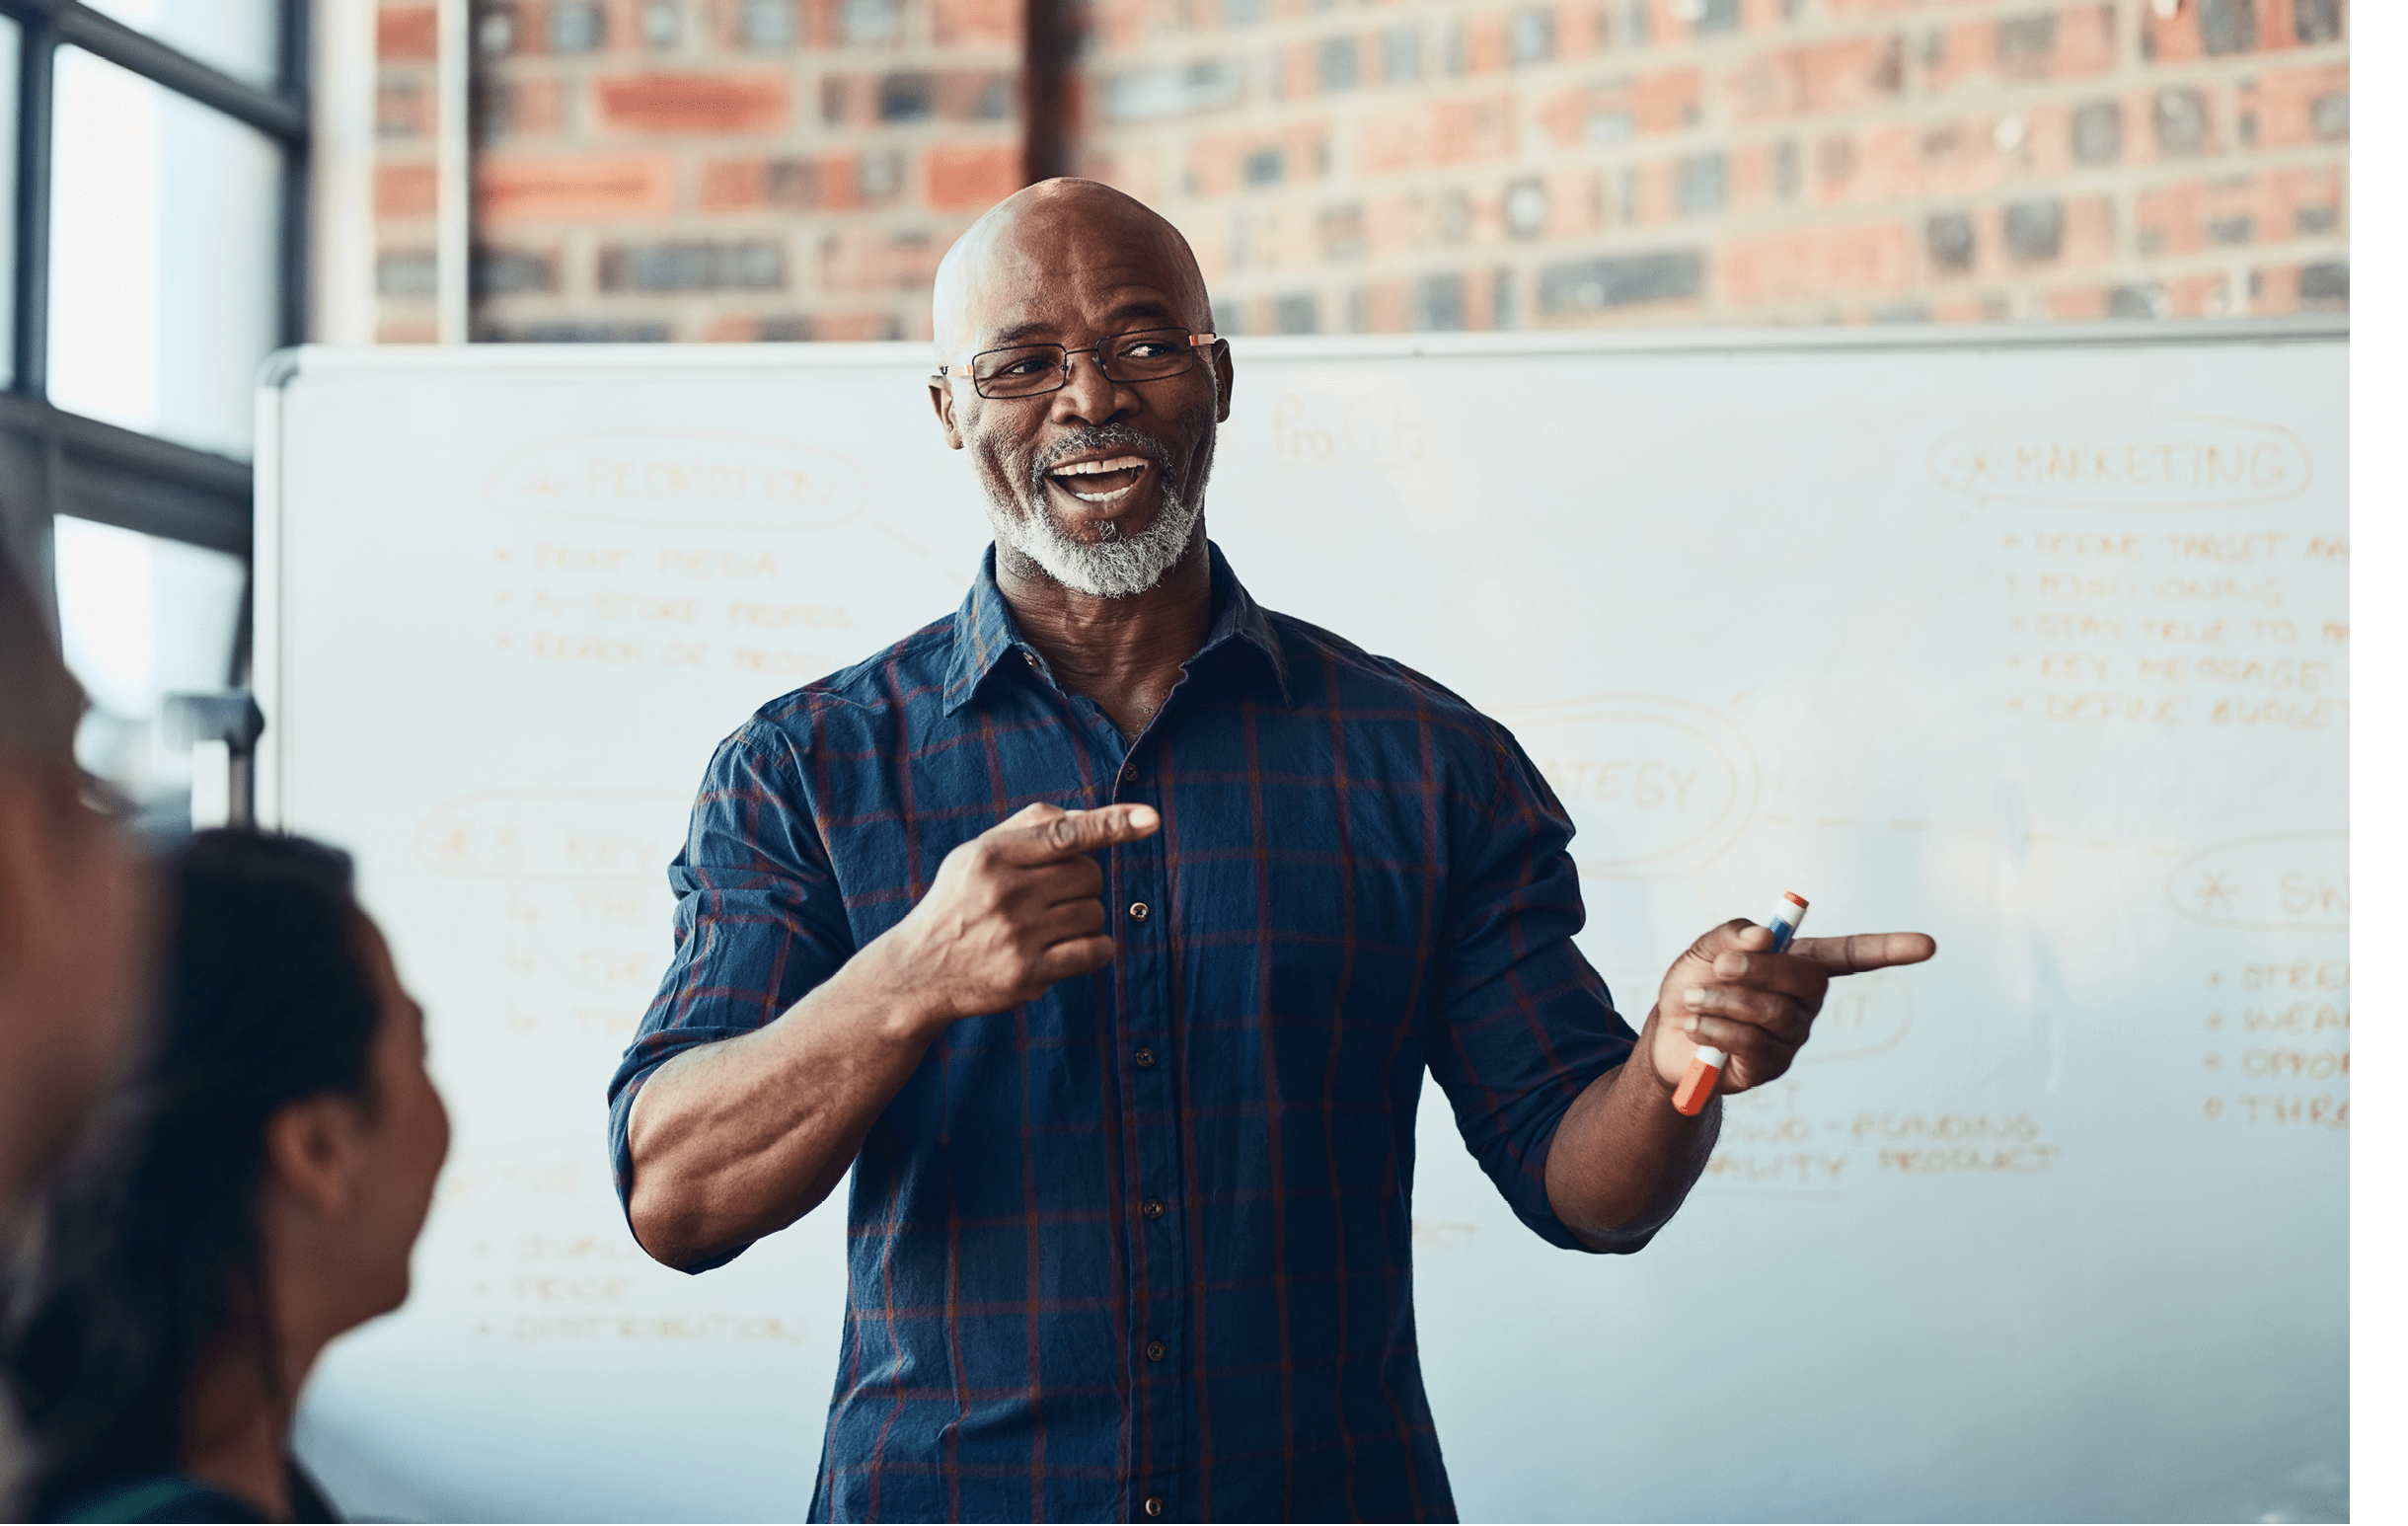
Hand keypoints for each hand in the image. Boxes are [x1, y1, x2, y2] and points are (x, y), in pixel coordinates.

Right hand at [884, 801, 1159, 1026]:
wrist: (918, 970)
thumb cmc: (959, 902)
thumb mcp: (977, 853)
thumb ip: (1031, 828)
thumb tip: (1090, 817)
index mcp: (993, 854)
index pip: (1065, 834)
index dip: (1112, 824)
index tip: (1150, 818)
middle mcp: (1005, 893)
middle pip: (1090, 875)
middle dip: (1083, 883)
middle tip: (1051, 897)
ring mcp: (1017, 936)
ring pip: (1094, 913)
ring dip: (1084, 918)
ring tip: (1047, 927)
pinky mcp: (1028, 974)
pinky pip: (1094, 952)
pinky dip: (1097, 948)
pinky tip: (1073, 949)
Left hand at [1645, 920, 1937, 1099]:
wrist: (1666, 1038)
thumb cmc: (1695, 985)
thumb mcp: (1704, 951)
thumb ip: (1731, 936)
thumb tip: (1763, 936)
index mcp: (1798, 964)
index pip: (1853, 955)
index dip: (1889, 949)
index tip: (1928, 945)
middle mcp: (1805, 1001)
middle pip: (1808, 980)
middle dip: (1762, 969)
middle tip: (1722, 966)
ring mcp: (1792, 1037)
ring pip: (1775, 1013)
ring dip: (1727, 1002)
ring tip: (1694, 999)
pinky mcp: (1771, 1067)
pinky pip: (1753, 1044)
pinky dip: (1717, 1030)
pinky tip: (1696, 1027)